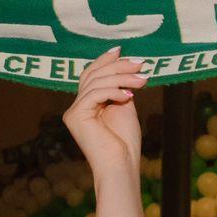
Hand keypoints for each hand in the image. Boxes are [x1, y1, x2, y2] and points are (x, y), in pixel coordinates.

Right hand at [62, 49, 147, 178]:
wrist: (121, 165)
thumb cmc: (125, 143)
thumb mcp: (125, 108)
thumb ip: (120, 89)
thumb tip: (126, 68)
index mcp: (87, 105)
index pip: (91, 75)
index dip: (104, 60)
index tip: (122, 50)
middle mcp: (77, 107)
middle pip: (93, 75)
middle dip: (118, 66)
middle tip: (140, 64)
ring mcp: (74, 112)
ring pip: (95, 82)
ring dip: (122, 77)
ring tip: (142, 79)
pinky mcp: (75, 116)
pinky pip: (94, 94)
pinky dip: (114, 91)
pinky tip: (130, 95)